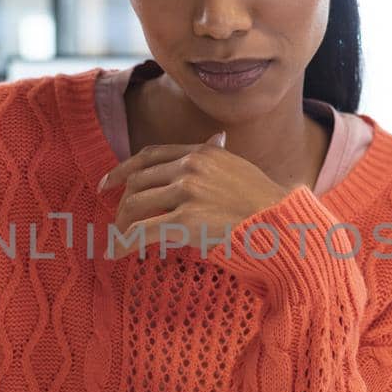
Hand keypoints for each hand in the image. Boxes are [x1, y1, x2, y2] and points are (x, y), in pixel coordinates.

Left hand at [100, 132, 289, 257]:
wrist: (282, 224)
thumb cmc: (265, 203)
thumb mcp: (239, 168)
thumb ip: (219, 156)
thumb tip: (215, 139)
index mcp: (201, 152)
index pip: (150, 155)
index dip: (124, 169)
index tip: (109, 182)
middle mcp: (191, 166)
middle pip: (139, 180)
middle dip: (122, 202)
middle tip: (116, 220)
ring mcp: (188, 192)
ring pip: (136, 204)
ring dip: (122, 224)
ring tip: (117, 240)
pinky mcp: (187, 220)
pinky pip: (143, 231)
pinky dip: (124, 242)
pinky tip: (116, 252)